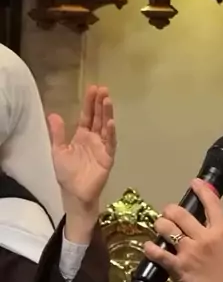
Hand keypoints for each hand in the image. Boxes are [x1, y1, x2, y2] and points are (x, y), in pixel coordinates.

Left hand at [49, 85, 115, 214]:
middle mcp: (94, 139)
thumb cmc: (67, 174)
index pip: (87, 116)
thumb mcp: (58, 150)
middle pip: (98, 118)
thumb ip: (57, 133)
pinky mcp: (108, 158)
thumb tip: (53, 114)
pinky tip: (111, 122)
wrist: (74, 193)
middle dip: (101, 104)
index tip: (93, 88)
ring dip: (107, 114)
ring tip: (108, 100)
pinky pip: (110, 143)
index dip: (90, 103)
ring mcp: (102, 147)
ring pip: (106, 127)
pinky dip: (111, 133)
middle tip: (103, 89)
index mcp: (82, 136)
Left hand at [144, 179, 222, 281]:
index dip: (202, 190)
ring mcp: (189, 252)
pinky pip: (157, 253)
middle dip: (170, 210)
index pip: (212, 204)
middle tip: (168, 214)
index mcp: (221, 233)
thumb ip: (216, 235)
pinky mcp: (177, 267)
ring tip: (159, 228)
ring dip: (160, 225)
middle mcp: (204, 238)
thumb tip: (202, 225)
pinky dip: (150, 249)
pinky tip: (149, 248)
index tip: (194, 183)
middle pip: (180, 213)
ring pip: (166, 228)